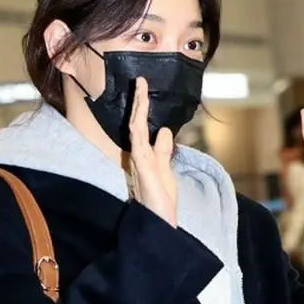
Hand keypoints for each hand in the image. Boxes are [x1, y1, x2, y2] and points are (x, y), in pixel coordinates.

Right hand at [129, 77, 177, 226]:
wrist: (160, 223)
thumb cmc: (162, 200)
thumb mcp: (167, 170)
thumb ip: (164, 151)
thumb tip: (166, 130)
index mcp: (144, 154)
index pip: (142, 126)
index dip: (142, 107)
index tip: (144, 88)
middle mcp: (138, 155)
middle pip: (137, 123)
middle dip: (139, 101)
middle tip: (140, 80)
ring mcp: (138, 161)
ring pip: (136, 129)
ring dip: (138, 109)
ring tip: (141, 89)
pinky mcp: (142, 169)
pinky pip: (139, 145)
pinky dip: (139, 130)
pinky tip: (140, 117)